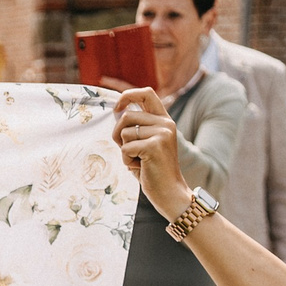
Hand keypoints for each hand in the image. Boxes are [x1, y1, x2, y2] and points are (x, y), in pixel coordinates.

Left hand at [111, 89, 189, 212]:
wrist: (169, 192)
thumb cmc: (153, 170)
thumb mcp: (145, 144)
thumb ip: (136, 127)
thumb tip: (117, 112)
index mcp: (164, 120)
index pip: (146, 93)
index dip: (127, 96)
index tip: (116, 108)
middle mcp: (165, 123)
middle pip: (127, 116)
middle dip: (118, 134)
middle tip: (128, 151)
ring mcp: (162, 133)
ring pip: (124, 132)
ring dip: (124, 150)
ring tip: (139, 160)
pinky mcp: (155, 145)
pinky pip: (125, 148)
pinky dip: (126, 161)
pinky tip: (140, 167)